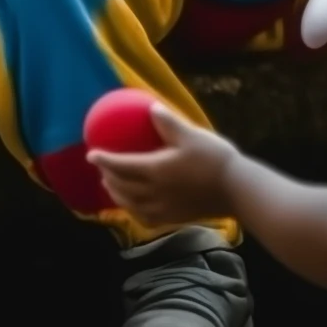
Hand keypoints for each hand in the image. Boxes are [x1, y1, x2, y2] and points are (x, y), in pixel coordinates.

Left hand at [87, 106, 237, 226]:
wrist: (235, 190)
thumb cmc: (213, 158)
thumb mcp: (191, 134)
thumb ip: (168, 122)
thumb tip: (151, 108)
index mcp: (155, 170)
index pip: (122, 165)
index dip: (105, 160)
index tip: (91, 153)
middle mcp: (153, 192)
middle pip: (121, 187)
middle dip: (107, 177)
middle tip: (101, 168)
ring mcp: (162, 208)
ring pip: (130, 204)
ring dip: (116, 195)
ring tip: (111, 186)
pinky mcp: (172, 218)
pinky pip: (143, 216)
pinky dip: (132, 209)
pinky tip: (136, 205)